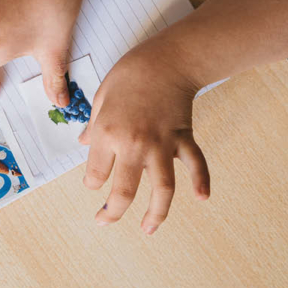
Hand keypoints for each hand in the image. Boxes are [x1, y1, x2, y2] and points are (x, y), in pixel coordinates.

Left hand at [79, 42, 209, 233]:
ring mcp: (161, 144)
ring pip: (162, 189)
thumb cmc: (128, 75)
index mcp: (107, 134)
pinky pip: (196, 165)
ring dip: (156, 213)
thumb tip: (85, 144)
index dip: (92, 183)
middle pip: (124, 191)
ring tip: (148, 229)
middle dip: (112, 212)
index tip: (93, 185)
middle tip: (104, 221)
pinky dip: (201, 181)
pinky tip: (202, 198)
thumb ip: (94, 125)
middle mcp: (133, 145)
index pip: (96, 173)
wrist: (165, 59)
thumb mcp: (101, 98)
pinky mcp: (183, 139)